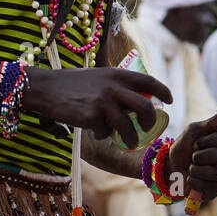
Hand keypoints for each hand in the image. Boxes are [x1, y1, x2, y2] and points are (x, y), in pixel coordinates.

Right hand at [23, 67, 171, 146]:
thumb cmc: (74, 84)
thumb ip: (118, 86)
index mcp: (117, 74)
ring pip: (127, 126)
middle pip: (145, 107)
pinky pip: (104, 131)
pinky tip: (94, 129)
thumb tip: (139, 101)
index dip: (162, 90)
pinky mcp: (92, 116)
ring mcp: (103, 102)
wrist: (47, 89)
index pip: (148, 80)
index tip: (169, 100)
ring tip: (129, 142)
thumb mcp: (99, 77)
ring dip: (131, 138)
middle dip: (150, 121)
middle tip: (148, 128)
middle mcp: (113, 86)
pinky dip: (102, 134)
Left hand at [167, 109, 216, 199]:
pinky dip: (196, 182)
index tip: (195, 144)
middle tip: (192, 156)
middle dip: (201, 156)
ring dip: (197, 170)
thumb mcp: (193, 131)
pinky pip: (212, 187)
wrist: (173, 168)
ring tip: (191, 167)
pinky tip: (191, 178)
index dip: (206, 142)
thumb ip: (211, 123)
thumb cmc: (186, 147)